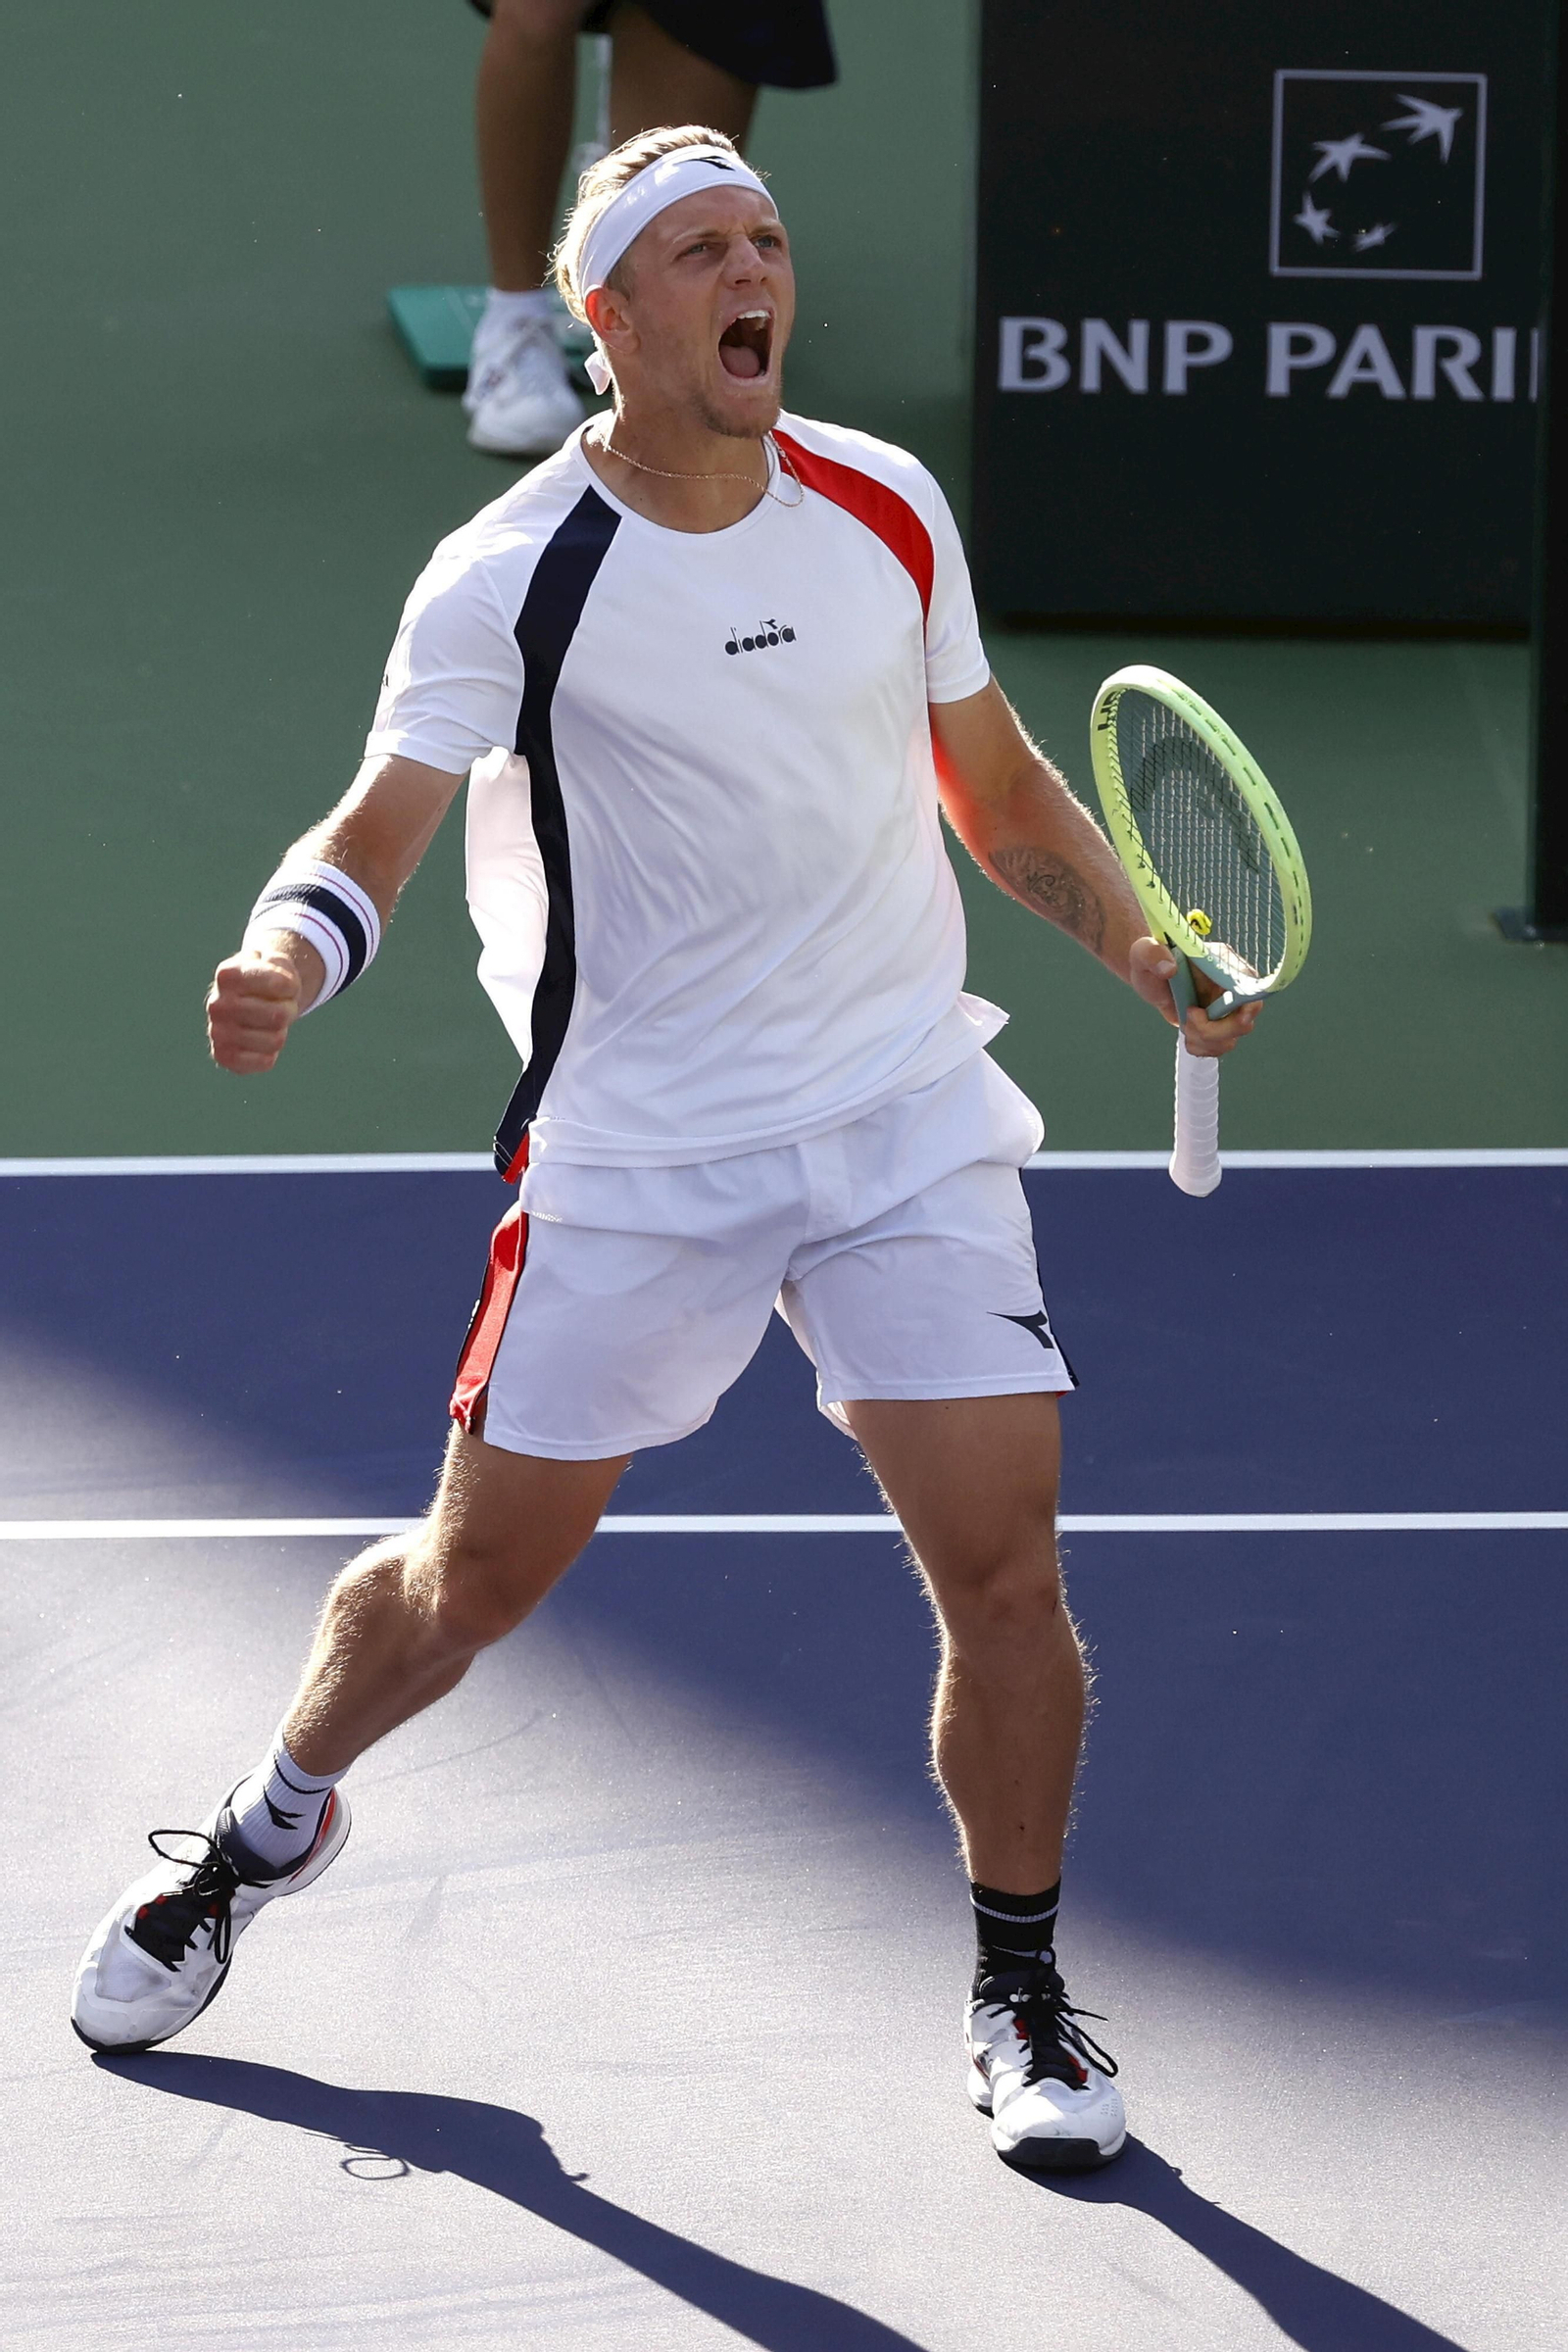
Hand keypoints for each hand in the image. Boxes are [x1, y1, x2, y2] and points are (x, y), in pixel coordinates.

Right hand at [206, 948, 309, 1074]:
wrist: (248, 1003)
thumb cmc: (266, 981)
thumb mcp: (276, 962)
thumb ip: (281, 966)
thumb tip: (284, 986)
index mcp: (227, 975)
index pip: (279, 985)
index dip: (291, 986)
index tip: (284, 985)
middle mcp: (216, 1004)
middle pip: (279, 1015)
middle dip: (288, 1010)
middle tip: (279, 1006)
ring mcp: (217, 1032)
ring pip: (275, 1040)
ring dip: (280, 1032)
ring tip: (268, 1023)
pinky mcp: (223, 1056)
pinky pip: (265, 1062)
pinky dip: (271, 1053)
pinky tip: (259, 1041)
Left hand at [1127, 935, 1261, 1059]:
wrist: (1149, 976)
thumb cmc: (1150, 959)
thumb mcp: (1144, 952)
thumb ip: (1153, 954)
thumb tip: (1169, 968)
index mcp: (1221, 962)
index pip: (1249, 984)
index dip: (1249, 1005)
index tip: (1238, 1018)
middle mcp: (1230, 986)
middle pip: (1243, 1020)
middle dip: (1214, 1030)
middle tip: (1189, 1017)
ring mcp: (1225, 1008)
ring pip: (1231, 1038)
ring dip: (1204, 1040)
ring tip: (1185, 1023)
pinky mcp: (1216, 1024)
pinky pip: (1219, 1046)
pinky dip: (1202, 1047)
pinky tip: (1188, 1034)